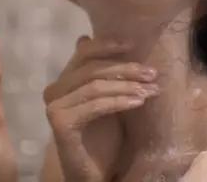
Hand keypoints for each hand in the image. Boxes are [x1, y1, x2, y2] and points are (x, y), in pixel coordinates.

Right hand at [43, 36, 158, 181]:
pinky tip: (139, 102)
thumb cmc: (104, 136)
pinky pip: (95, 105)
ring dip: (127, 85)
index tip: (133, 44)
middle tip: (152, 73)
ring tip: (151, 90)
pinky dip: (119, 101)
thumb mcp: (108, 98)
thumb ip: (102, 73)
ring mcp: (55, 106)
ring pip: (95, 85)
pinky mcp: (61, 123)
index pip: (84, 52)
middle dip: (126, 68)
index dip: (108, 45)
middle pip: (93, 68)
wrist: (96, 172)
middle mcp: (54, 90)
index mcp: (65, 80)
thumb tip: (84, 36)